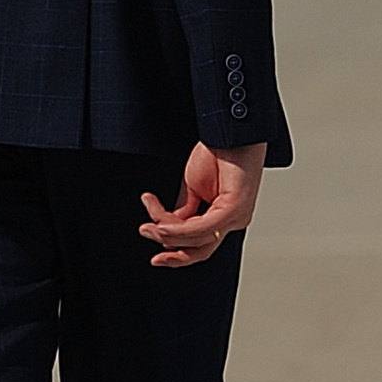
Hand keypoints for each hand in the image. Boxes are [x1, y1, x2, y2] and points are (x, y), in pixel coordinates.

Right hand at [139, 140, 267, 269]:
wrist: (231, 130)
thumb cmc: (220, 151)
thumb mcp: (193, 186)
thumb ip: (183, 210)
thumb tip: (167, 229)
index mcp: (225, 217)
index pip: (198, 245)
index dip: (174, 250)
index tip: (152, 248)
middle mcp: (234, 221)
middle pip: (198, 249)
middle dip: (167, 245)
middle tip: (145, 231)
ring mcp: (236, 217)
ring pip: (197, 241)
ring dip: (168, 233)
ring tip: (149, 223)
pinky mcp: (234, 209)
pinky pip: (203, 228)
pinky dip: (179, 229)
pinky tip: (162, 224)